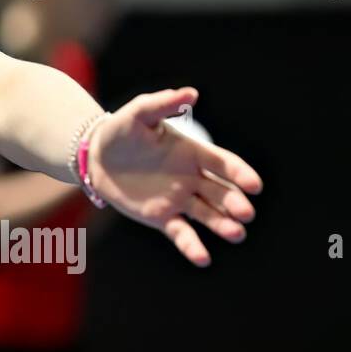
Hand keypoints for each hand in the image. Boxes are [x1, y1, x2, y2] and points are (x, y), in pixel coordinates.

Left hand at [85, 87, 262, 267]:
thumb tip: (191, 93)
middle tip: (245, 212)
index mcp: (192, 153)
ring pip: (208, 214)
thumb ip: (163, 104)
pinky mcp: (162, 217)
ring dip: (223, 225)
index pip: (222, 164)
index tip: (254, 185)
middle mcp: (192, 178)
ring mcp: (179, 199)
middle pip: (221, 192)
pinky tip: (203, 258)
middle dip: (234, 203)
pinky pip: (181, 233)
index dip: (239, 173)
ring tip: (236, 234)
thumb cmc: (121, 131)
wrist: (96, 156)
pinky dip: (192, 246)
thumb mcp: (139, 114)